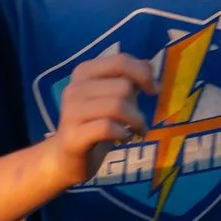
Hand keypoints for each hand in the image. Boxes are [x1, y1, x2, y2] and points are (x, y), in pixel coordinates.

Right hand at [49, 49, 155, 184]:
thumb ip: (127, 80)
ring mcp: (71, 112)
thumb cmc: (93, 124)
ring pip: (117, 106)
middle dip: (137, 105)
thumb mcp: (111, 98)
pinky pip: (107, 127)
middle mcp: (74, 88)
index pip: (120, 61)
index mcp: (83, 72)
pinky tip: (125, 138)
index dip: (143, 73)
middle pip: (122, 86)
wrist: (66, 159)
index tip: (154, 90)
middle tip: (137, 119)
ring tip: (139, 130)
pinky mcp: (73, 136)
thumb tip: (150, 64)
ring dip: (136, 120)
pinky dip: (123, 133)